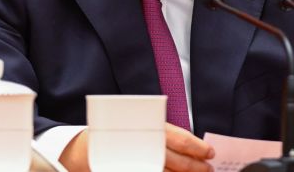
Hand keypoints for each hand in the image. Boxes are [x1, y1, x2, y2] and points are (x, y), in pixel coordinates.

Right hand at [58, 124, 214, 171]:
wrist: (83, 148)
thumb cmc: (117, 135)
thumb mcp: (140, 128)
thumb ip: (161, 135)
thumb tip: (191, 147)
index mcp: (147, 126)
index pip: (179, 138)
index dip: (197, 147)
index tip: (210, 153)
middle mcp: (142, 143)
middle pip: (176, 159)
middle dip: (195, 167)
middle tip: (208, 170)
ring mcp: (136, 160)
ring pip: (166, 171)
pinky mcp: (129, 170)